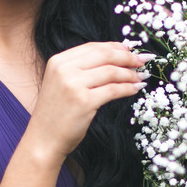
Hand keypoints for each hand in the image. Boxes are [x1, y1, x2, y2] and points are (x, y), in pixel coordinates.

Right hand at [27, 42, 148, 159]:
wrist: (43, 140)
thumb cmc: (56, 114)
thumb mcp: (62, 83)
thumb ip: (82, 69)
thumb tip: (116, 58)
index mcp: (58, 61)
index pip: (93, 47)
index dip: (115, 47)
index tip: (131, 50)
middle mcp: (64, 69)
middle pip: (104, 55)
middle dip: (127, 57)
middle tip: (143, 60)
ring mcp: (73, 85)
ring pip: (111, 71)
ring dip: (130, 74)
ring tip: (141, 76)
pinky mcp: (84, 101)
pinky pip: (113, 90)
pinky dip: (128, 88)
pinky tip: (136, 89)